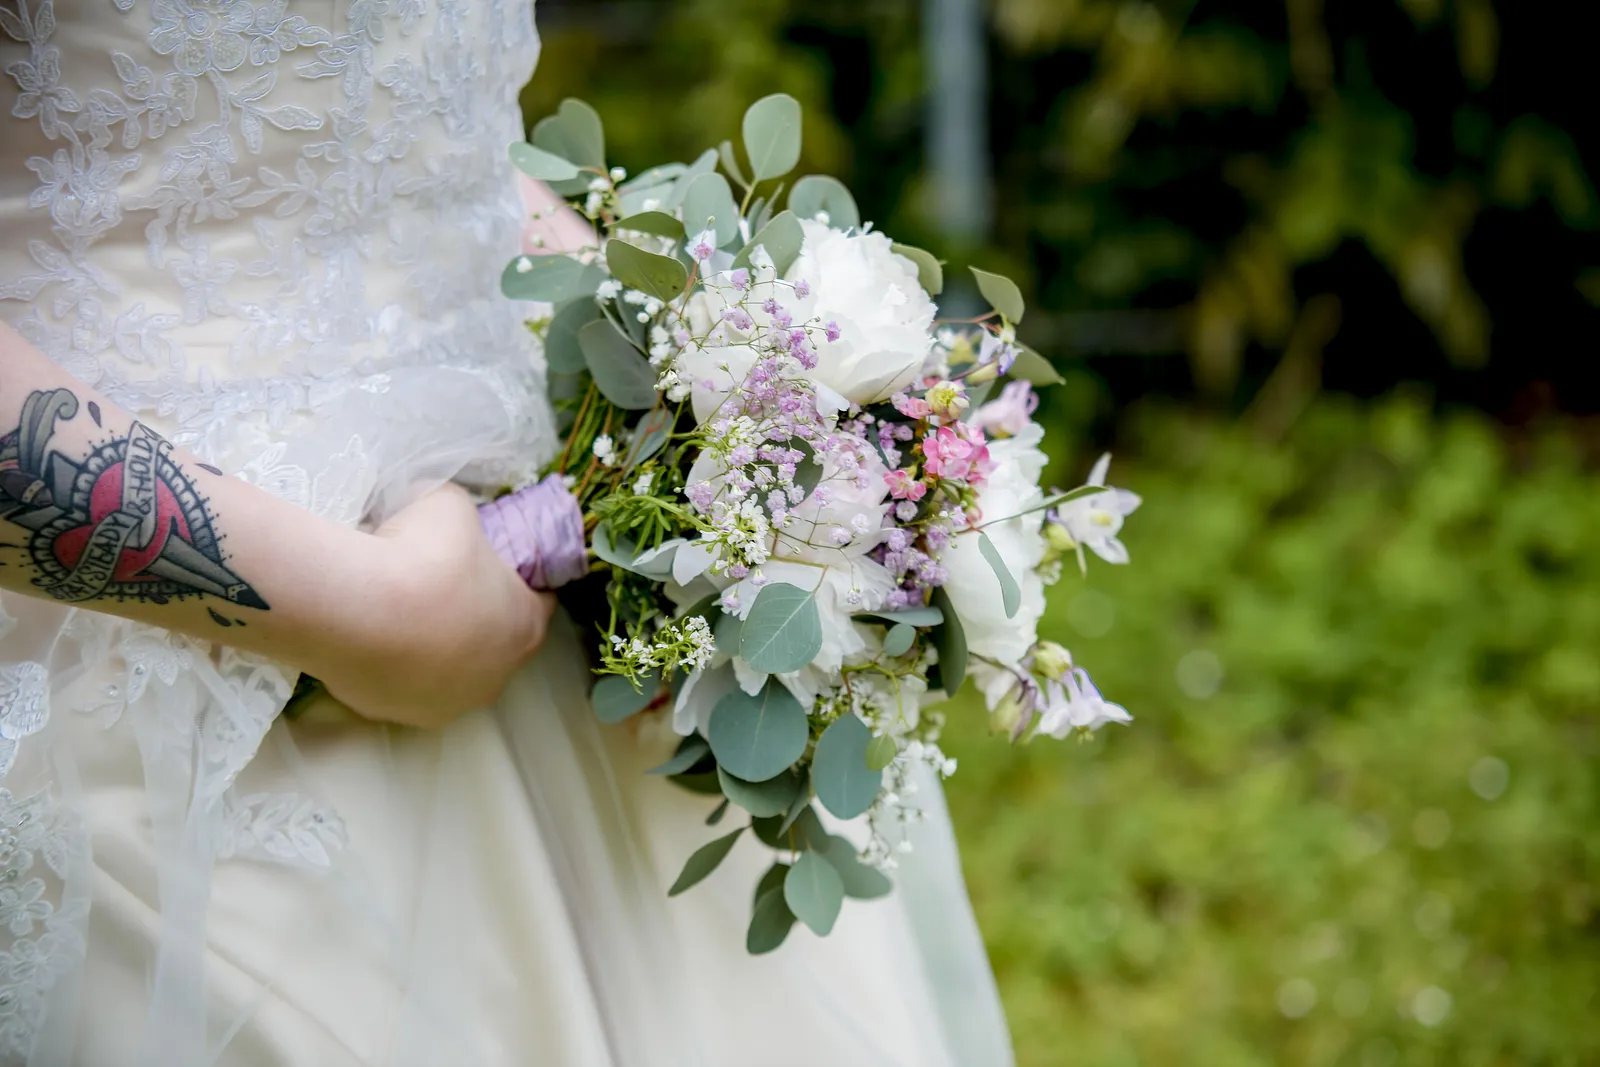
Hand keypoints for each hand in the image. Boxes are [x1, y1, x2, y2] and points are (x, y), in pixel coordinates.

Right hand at [309, 484, 557, 727]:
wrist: (352, 606)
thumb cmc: (422, 556)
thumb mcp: (451, 506)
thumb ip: (462, 515)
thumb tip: (447, 520)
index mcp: (524, 627)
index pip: (538, 602)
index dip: (518, 581)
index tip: (494, 564)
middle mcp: (494, 677)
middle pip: (493, 643)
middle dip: (473, 617)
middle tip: (440, 585)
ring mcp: (446, 704)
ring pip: (446, 671)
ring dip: (432, 647)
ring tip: (398, 612)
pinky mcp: (395, 713)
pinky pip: (400, 684)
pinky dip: (390, 664)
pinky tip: (370, 636)